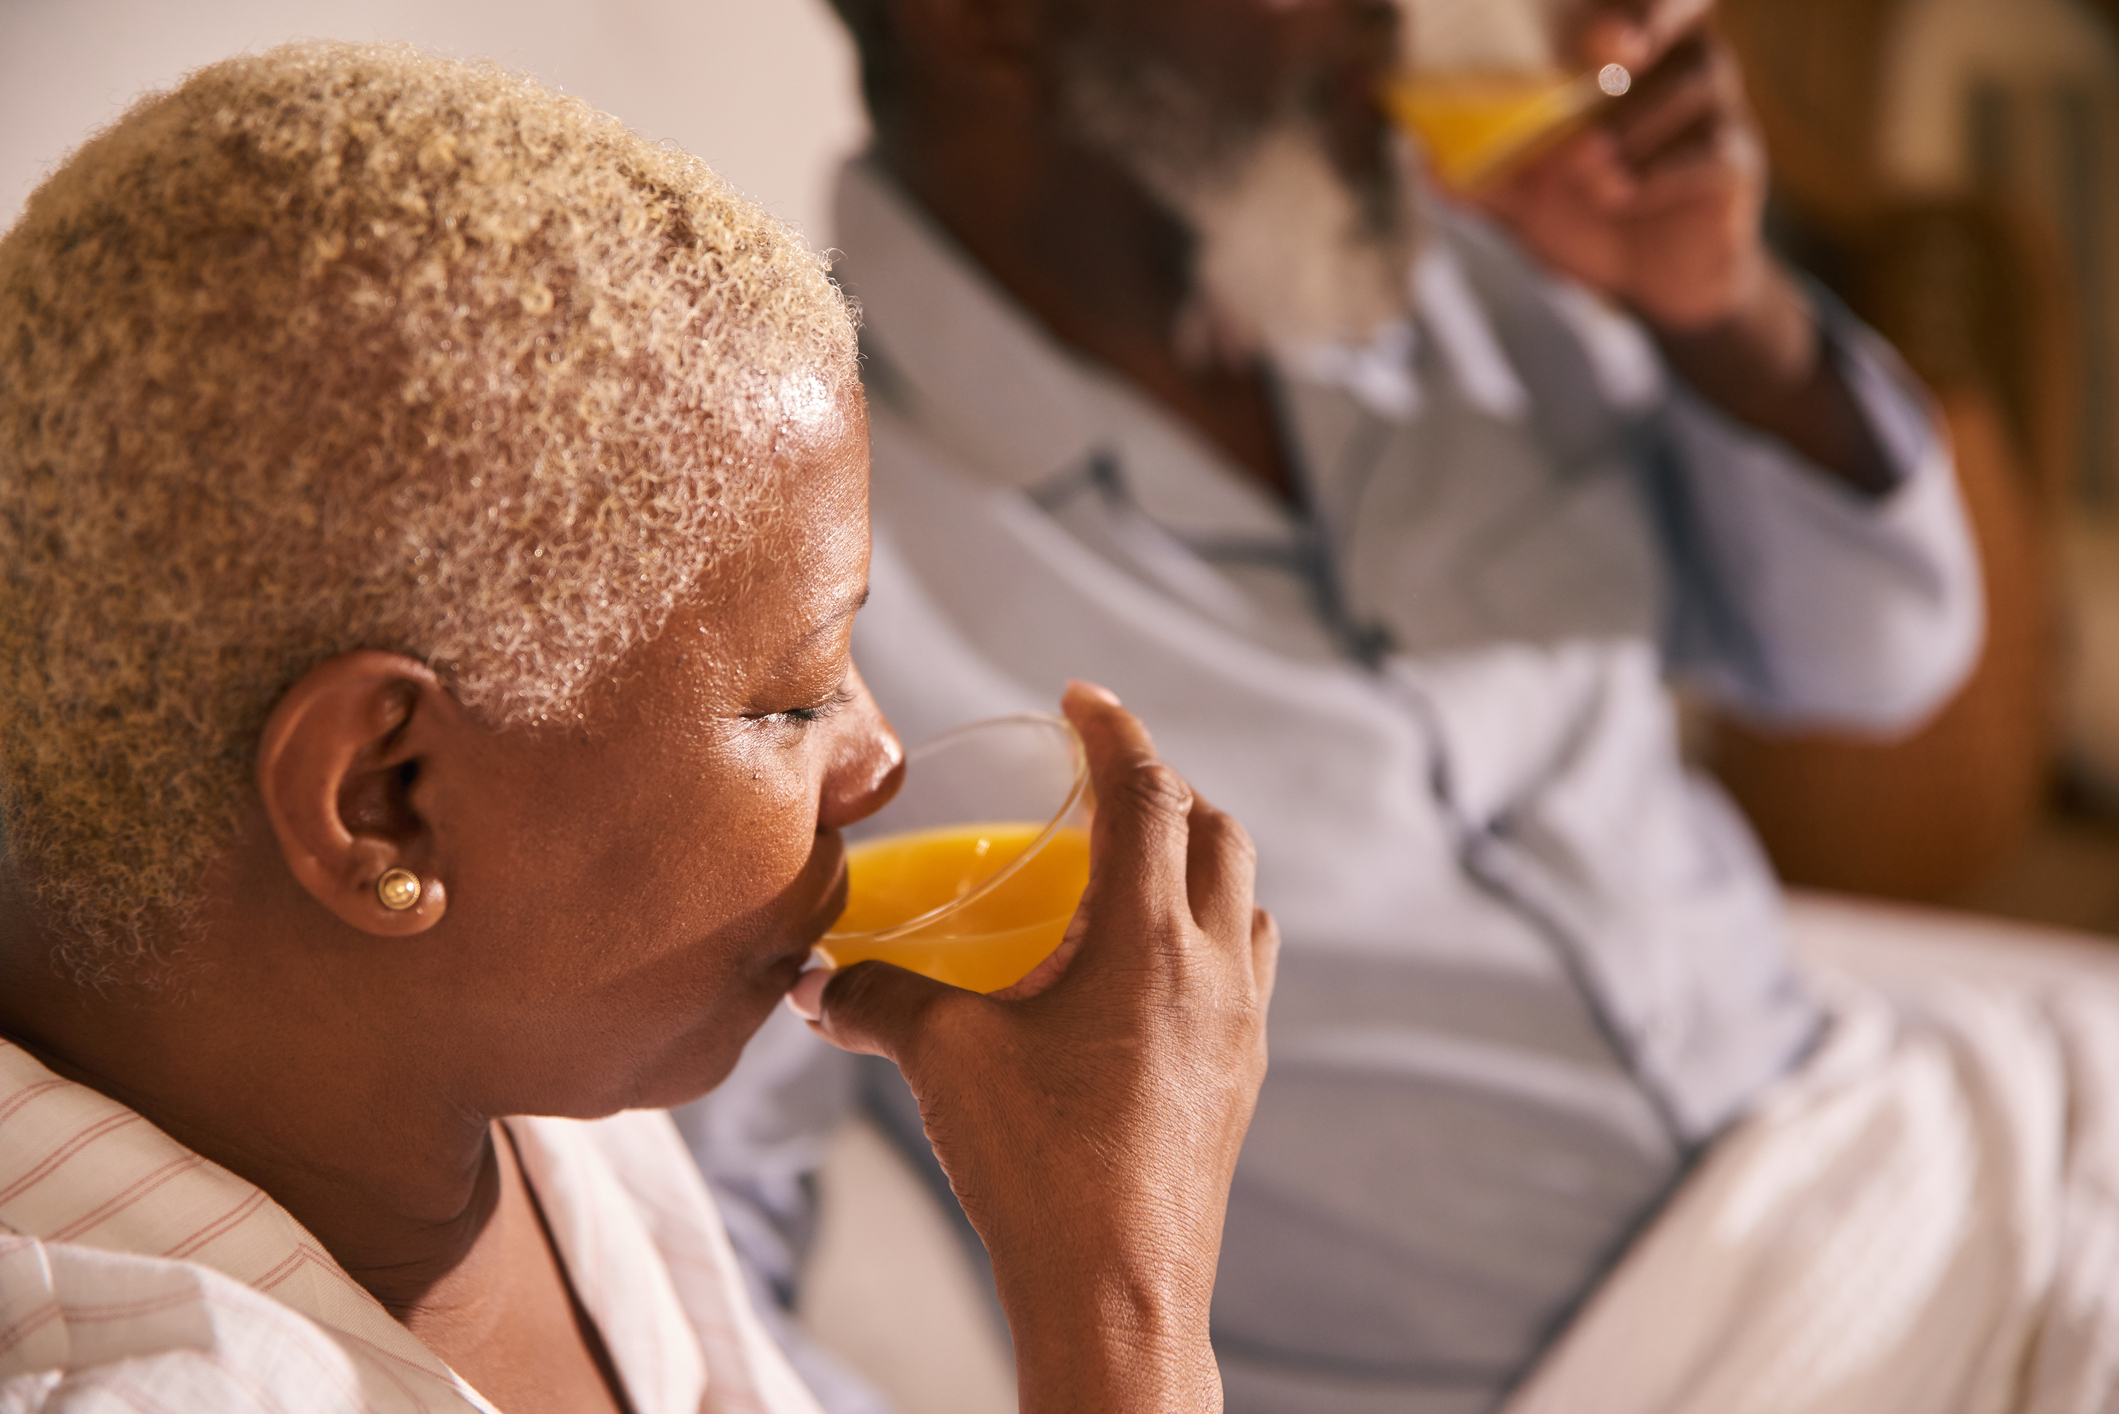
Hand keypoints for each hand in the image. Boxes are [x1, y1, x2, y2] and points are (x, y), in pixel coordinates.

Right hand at [789, 682, 1277, 1412]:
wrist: (1117, 1295)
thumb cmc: (1037, 1171)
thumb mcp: (944, 1064)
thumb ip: (879, 1002)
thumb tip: (820, 980)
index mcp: (1148, 940)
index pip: (1148, 791)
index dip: (1113, 729)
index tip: (1080, 696)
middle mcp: (1214, 968)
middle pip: (1215, 831)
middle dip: (1161, 789)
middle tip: (1098, 787)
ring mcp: (1241, 1025)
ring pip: (1244, 899)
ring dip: (1195, 861)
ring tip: (1126, 871)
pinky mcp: (1242, 1078)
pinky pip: (1244, 968)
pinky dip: (1206, 934)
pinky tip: (1143, 974)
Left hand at [1475, 1, 1899, 492]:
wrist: (1655, 287)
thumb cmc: (1590, 217)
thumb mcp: (1524, 200)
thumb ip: (1480, 177)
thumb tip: (1424, 161)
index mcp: (1627, 54)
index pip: (1631, 1)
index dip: (1620, 2)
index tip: (1585, 26)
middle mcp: (1678, 65)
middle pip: (1688, 8)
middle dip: (1650, 18)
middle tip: (1610, 50)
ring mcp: (1715, 111)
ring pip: (1693, 88)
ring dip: (1634, 125)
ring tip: (1589, 168)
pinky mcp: (1734, 164)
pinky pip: (1708, 154)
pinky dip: (1660, 174)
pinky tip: (1621, 196)